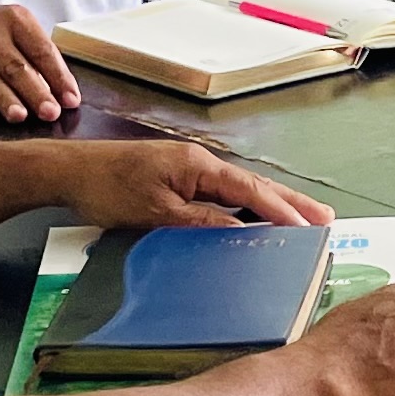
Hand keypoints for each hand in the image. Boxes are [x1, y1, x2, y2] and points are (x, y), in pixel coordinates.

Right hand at [0, 4, 81, 122]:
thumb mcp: (9, 30)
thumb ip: (34, 54)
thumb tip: (62, 90)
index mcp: (14, 18)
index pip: (42, 50)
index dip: (59, 77)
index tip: (71, 100)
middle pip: (18, 67)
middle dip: (37, 93)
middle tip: (51, 113)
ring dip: (6, 99)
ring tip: (20, 116)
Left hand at [46, 140, 333, 230]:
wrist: (69, 172)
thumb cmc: (107, 190)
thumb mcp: (156, 212)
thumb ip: (202, 222)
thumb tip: (243, 232)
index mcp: (198, 166)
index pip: (250, 190)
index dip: (282, 211)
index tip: (310, 228)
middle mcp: (200, 163)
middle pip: (254, 184)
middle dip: (291, 202)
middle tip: (326, 219)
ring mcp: (190, 169)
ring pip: (241, 188)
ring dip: (273, 203)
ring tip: (304, 218)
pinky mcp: (178, 178)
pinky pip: (224, 192)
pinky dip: (247, 204)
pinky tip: (256, 217)